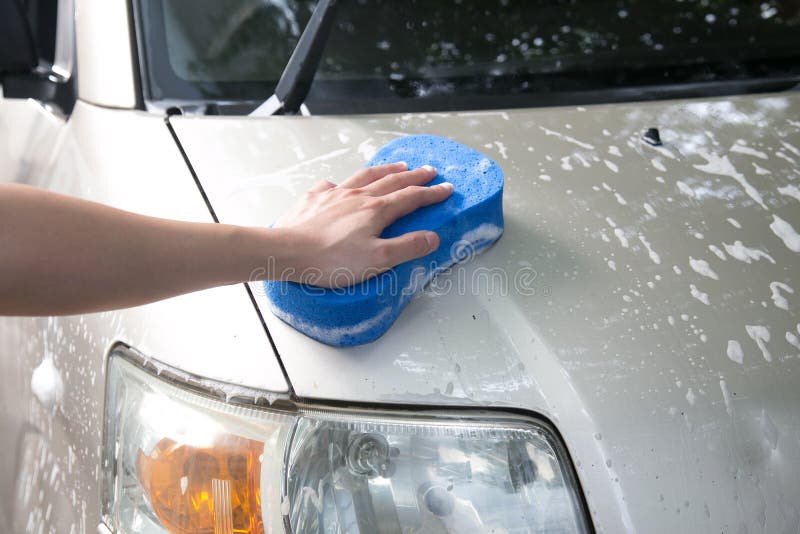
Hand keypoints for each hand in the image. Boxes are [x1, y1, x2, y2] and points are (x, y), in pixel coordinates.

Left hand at [273, 162, 452, 287]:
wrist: (286, 252)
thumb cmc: (330, 260)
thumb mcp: (378, 259)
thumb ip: (407, 247)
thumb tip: (432, 238)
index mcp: (376, 211)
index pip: (411, 198)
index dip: (431, 193)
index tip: (446, 188)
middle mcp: (358, 196)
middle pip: (392, 181)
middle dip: (414, 176)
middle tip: (429, 170)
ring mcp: (335, 194)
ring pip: (365, 176)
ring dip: (385, 170)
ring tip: (398, 166)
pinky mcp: (314, 199)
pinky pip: (333, 185)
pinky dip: (343, 183)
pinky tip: (341, 185)